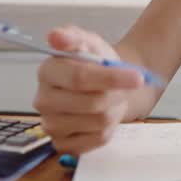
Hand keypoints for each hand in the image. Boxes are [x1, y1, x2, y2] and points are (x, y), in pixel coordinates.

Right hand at [32, 24, 142, 154]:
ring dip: (115, 109)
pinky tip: (106, 115)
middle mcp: (43, 100)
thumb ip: (73, 36)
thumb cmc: (95, 62)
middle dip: (117, 93)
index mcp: (47, 71)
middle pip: (91, 103)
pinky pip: (97, 140)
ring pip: (98, 122)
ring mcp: (50, 125)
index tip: (138, 77)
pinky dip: (110, 127)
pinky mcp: (62, 144)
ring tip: (114, 97)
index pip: (79, 77)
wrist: (105, 85)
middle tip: (127, 85)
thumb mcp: (89, 42)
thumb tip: (55, 36)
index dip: (110, 78)